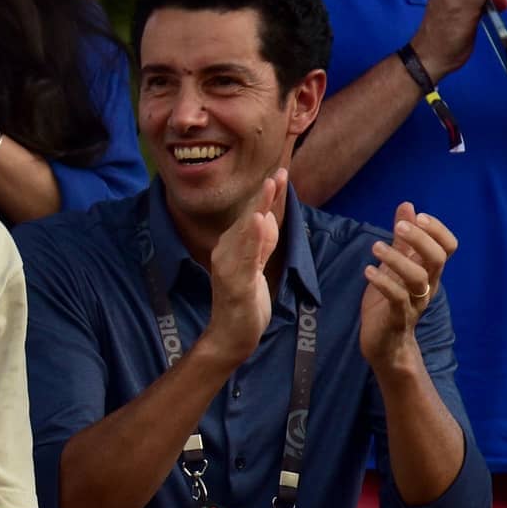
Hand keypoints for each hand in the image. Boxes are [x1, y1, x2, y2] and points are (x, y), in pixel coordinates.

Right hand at [203, 169, 285, 363]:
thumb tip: (267, 218)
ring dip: (258, 209)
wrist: (233, 335)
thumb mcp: (257, 266)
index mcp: (232, 247)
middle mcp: (226, 252)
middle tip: (277, 173)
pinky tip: (260, 223)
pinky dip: (253, 239)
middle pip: (248, 219)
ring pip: (245, 233)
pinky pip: (246, 258)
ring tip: (269, 188)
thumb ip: (262, 243)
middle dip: (263, 196)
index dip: (266, 195)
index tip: (280, 172)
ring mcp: (229, 267)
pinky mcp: (236, 283)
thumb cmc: (245, 301)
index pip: (252, 216)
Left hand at [359, 202, 457, 371]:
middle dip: (420, 240)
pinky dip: (383, 283)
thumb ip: (403, 239)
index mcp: (429, 272)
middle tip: (398, 228)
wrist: (385, 344)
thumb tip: (408, 206)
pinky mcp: (397, 318)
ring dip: (397, 260)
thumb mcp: (395, 266)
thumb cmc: (390, 302)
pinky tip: (368, 271)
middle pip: (437, 259)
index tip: (418, 216)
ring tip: (376, 248)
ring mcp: (414, 303)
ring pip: (417, 278)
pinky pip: (397, 299)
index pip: (447, 247)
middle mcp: (427, 286)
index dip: (437, 230)